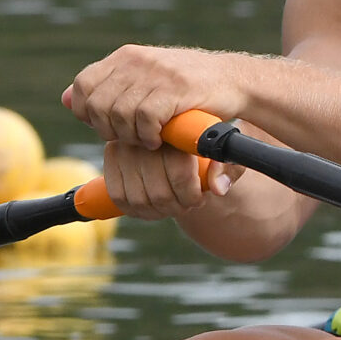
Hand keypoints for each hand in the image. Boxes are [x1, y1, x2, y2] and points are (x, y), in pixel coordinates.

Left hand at [63, 44, 249, 150]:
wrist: (233, 80)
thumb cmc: (187, 87)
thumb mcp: (143, 81)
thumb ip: (107, 89)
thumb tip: (66, 100)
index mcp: (125, 56)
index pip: (83, 86)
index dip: (87, 112)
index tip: (108, 126)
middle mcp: (136, 60)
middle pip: (97, 105)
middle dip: (109, 129)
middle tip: (130, 138)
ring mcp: (155, 73)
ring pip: (119, 114)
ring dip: (130, 136)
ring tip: (146, 140)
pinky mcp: (175, 89)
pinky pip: (144, 119)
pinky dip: (148, 136)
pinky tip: (159, 139)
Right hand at [100, 139, 237, 218]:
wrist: (180, 132)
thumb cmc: (206, 145)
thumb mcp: (226, 153)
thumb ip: (229, 167)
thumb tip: (218, 188)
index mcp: (176, 127)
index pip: (180, 173)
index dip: (191, 194)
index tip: (200, 198)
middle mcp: (147, 133)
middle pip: (159, 192)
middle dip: (177, 206)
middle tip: (188, 205)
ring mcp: (125, 144)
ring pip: (139, 199)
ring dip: (159, 212)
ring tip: (173, 207)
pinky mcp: (110, 157)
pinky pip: (119, 197)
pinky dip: (138, 211)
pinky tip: (152, 209)